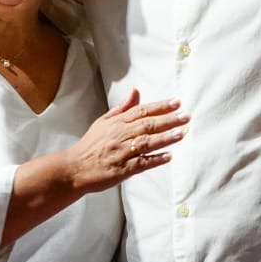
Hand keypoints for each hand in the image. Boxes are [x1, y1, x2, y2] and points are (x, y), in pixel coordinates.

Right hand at [63, 90, 187, 193]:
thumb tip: (135, 91)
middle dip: (169, 119)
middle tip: (186, 116)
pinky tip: (169, 156)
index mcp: (116, 123)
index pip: (142, 110)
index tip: (177, 102)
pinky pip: (141, 163)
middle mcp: (120, 135)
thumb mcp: (103, 122)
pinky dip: (155, 159)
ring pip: (147, 142)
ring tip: (183, 133)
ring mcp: (121, 152)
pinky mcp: (122, 169)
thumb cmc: (90, 145)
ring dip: (166, 137)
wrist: (73, 168)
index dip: (160, 106)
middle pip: (148, 125)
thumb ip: (122, 107)